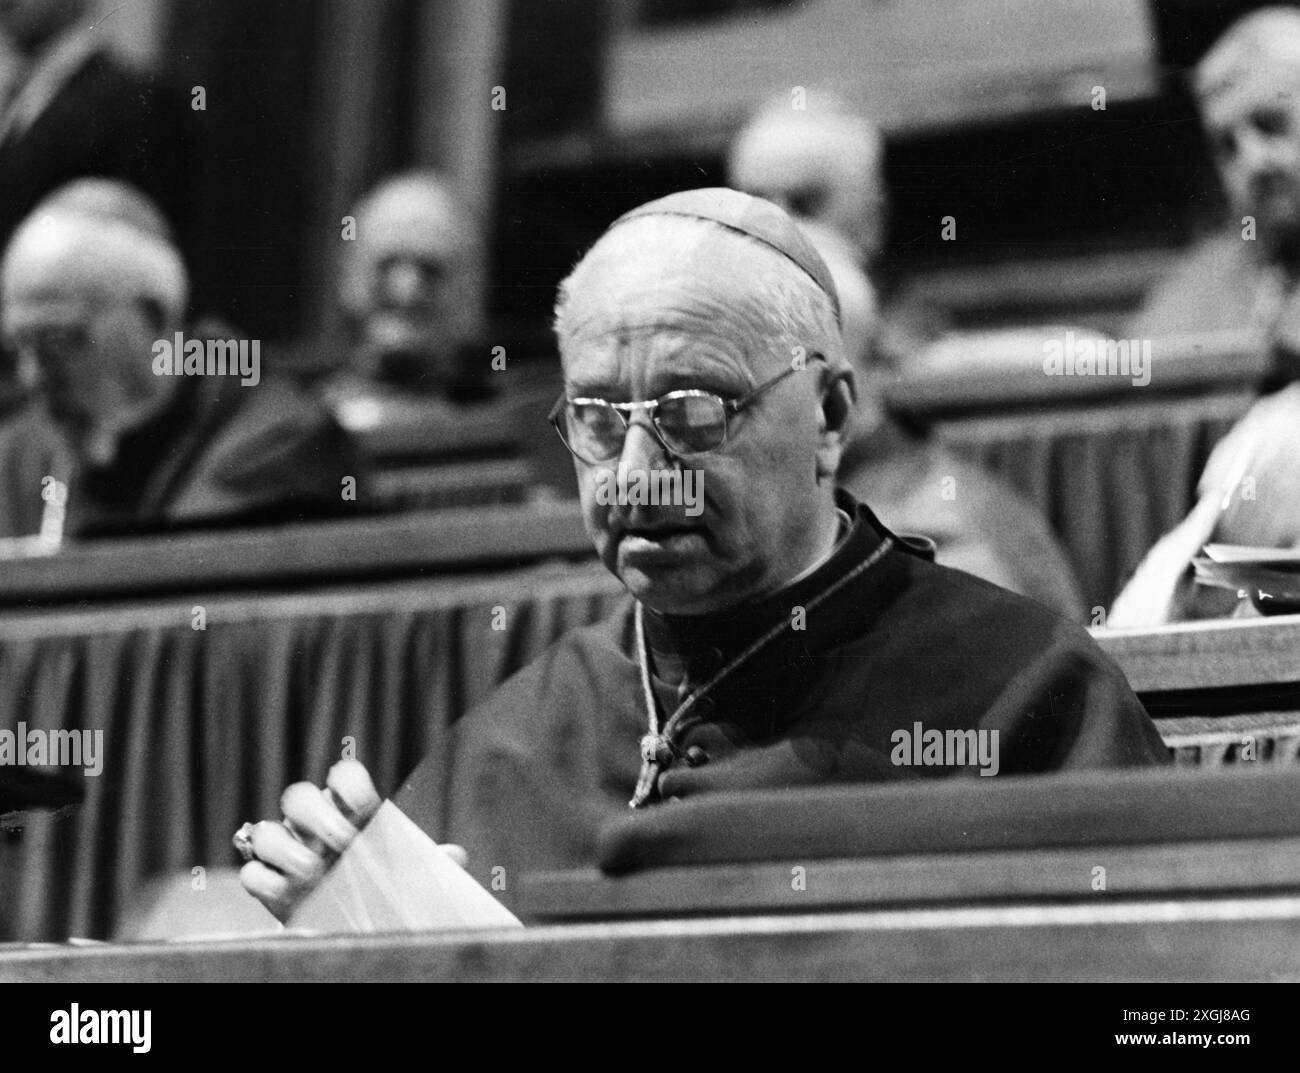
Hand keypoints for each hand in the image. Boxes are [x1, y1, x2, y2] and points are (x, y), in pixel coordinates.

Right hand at [238, 760, 470, 922]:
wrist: (356, 928)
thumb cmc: (383, 889)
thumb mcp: (407, 875)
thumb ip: (427, 863)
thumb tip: (455, 856)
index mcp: (347, 812)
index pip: (342, 776)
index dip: (351, 784)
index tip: (369, 809)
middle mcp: (312, 826)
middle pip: (297, 797)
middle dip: (318, 816)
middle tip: (343, 844)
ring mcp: (285, 854)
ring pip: (266, 831)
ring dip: (287, 849)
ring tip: (314, 873)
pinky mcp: (267, 887)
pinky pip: (250, 873)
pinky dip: (265, 880)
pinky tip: (290, 892)